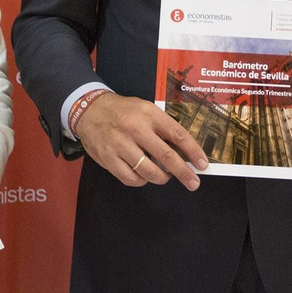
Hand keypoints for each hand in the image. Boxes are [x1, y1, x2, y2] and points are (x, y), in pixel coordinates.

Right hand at [74, 93, 206, 188]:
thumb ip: (163, 127)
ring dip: (161, 177)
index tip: (202, 164)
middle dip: (183, 172)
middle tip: (193, 182)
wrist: (89, 110)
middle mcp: (136, 129)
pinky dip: (142, 181)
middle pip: (166, 156)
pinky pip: (131, 179)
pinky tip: (143, 175)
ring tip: (164, 175)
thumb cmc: (123, 111)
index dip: (193, 151)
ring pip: (149, 171)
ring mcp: (120, 145)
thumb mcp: (145, 109)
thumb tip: (184, 151)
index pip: (177, 134)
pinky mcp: (108, 159)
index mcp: (149, 114)